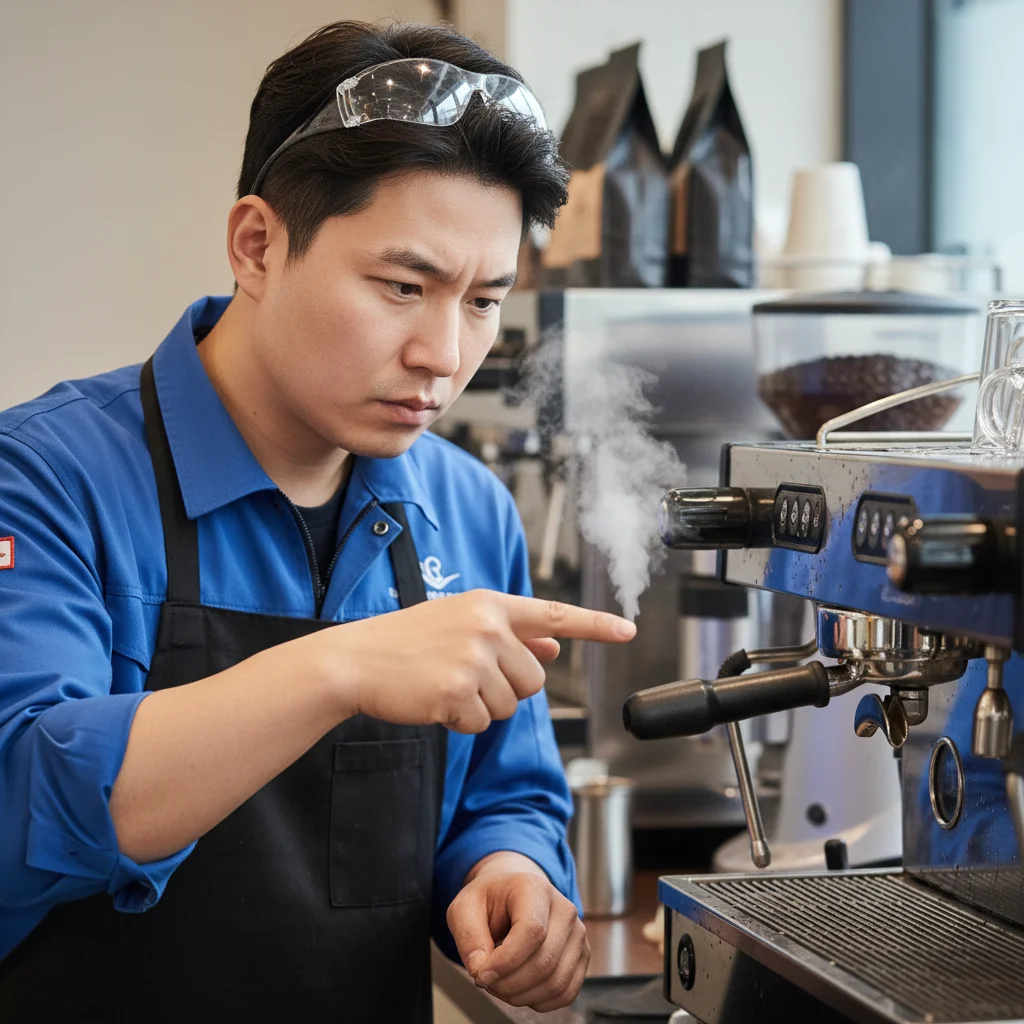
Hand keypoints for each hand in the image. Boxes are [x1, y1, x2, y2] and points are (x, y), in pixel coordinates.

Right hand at [317, 590, 634, 732]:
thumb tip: (554, 648)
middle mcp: (487, 627)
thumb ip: (510, 635)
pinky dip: (461, 722)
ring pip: (510, 705)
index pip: (554, 615)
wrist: (356, 660)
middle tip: (463, 677)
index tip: (628, 631)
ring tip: (444, 685)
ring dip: (481, 707)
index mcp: (490, 605)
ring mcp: (473, 658)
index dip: (595, 625)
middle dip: (506, 689)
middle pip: (535, 681)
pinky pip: (482, 724)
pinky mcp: (458, 690)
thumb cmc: (407, 643)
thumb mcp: (459, 625)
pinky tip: (434, 701)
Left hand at [447, 852, 589, 1011]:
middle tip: (485, 981)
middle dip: (508, 984)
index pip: (532, 931)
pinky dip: (538, 1001)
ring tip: (499, 984)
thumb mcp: (464, 908)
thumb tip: (480, 970)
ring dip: (520, 996)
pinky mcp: (582, 956)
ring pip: (556, 983)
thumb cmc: (489, 901)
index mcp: (535, 888)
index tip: (480, 975)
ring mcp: (578, 933)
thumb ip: (469, 937)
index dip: (506, 962)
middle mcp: (564, 909)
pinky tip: (518, 989)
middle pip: (544, 962)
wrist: (511, 896)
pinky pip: (565, 993)